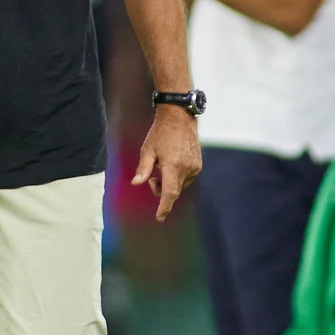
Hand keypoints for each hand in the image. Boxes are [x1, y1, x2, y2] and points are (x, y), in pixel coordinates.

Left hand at [130, 105, 201, 220]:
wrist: (180, 117)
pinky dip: (177, 178)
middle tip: (152, 178)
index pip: (170, 193)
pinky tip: (171, 165)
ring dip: (170, 184)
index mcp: (172, 166)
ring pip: (181, 186)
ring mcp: (194, 167)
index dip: (164, 207)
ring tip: (162, 168)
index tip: (160, 217)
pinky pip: (187, 178)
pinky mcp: (198, 164)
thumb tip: (136, 183)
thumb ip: (143, 168)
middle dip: (162, 191)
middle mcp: (186, 168)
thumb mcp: (148, 149)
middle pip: (174, 191)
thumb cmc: (161, 132)